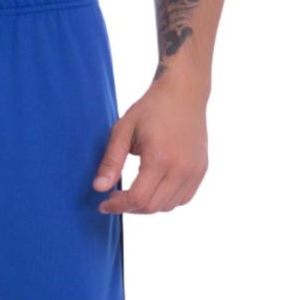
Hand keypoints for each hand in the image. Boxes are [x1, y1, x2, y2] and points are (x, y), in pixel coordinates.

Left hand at [93, 79, 208, 214]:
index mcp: (160, 158)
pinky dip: (165, 200)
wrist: (184, 91)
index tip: (104, 204)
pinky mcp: (201, 170)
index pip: (137, 199)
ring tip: (134, 190)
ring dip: (147, 205)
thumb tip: (99, 188)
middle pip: (151, 208)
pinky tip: (154, 186)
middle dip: (130, 208)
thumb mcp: (123, 130)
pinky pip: (182, 199)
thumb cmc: (151, 108)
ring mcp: (194, 171)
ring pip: (167, 207)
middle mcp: (181, 169)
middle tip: (116, 197)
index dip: (118, 207)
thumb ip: (111, 161)